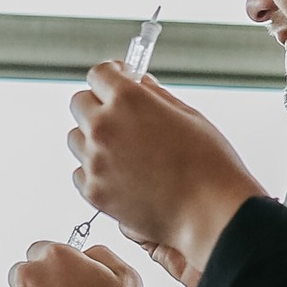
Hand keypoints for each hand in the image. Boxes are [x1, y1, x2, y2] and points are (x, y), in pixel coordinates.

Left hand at [67, 64, 262, 273]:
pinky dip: (95, 171)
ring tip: (125, 151)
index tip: (117, 78)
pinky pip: (80, 172)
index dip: (110, 74)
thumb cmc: (208, 165)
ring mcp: (95, 161)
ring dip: (93, 139)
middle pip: (80, 103)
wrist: (209, 212)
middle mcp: (104, 127)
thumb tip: (139, 85)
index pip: (99, 74)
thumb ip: (155, 96)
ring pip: (76, 138)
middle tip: (121, 116)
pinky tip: (121, 175)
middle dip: (98, 105)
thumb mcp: (188, 115)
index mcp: (128, 100)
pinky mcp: (93, 191)